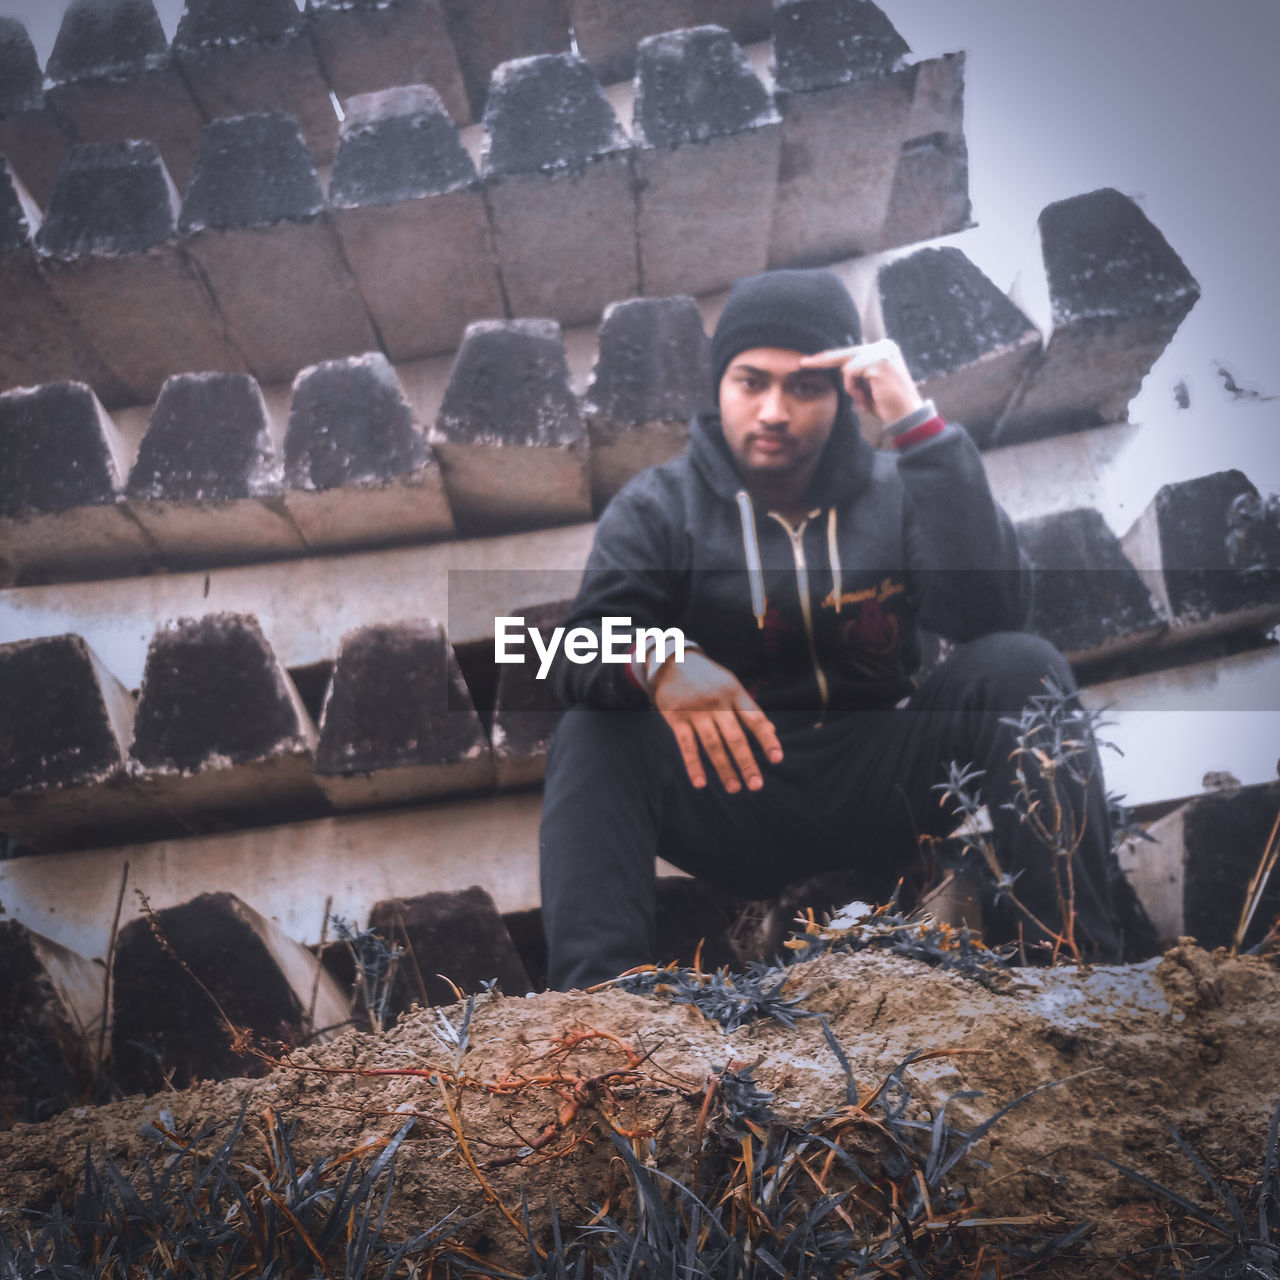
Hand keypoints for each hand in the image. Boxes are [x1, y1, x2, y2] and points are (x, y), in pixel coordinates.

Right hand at [651, 650, 782, 792]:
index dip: (767, 739)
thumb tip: (772, 731)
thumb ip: (749, 708)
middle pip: (735, 737)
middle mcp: (717, 702)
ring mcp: (696, 711)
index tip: (777, 759)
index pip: (755, 719)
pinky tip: (700, 783)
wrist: (671, 660)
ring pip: (713, 745)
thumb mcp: (731, 685)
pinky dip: (693, 765)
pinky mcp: (676, 717)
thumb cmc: (707, 678)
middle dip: (747, 763)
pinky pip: (686, 745)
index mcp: (734, 693)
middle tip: (756, 786)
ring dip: (724, 769)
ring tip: (734, 788)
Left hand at [799, 338, 922, 423]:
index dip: (830, 358)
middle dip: (823, 360)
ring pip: (846, 367)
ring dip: (852, 388)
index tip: (810, 360)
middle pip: (844, 353)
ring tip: (867, 399)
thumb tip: (836, 368)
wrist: (907, 417)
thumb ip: (856, 374)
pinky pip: (851, 374)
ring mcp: (882, 351)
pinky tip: (869, 398)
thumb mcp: (868, 385)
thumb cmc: (887, 405)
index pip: (850, 352)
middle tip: (802, 362)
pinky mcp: (878, 361)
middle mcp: (883, 345)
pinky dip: (855, 390)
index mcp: (883, 348)